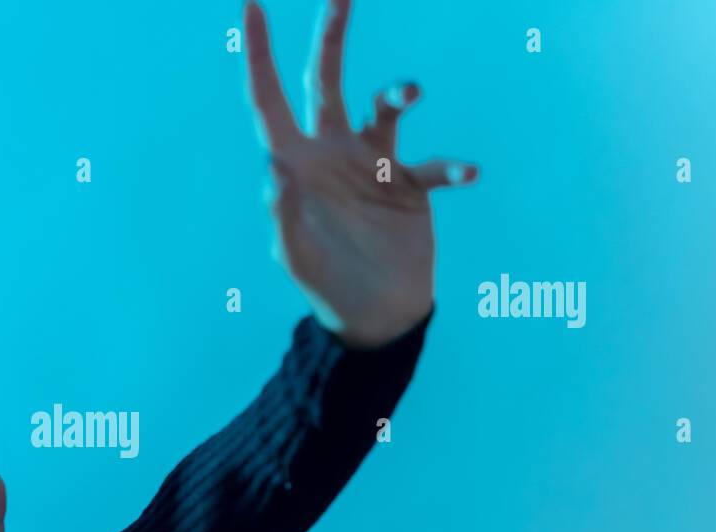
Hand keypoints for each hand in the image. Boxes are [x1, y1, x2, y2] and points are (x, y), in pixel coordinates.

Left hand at [244, 0, 478, 348]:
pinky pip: (434, 165)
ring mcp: (373, 164)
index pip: (268, 102)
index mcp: (296, 164)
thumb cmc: (325, 286)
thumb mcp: (296, 254)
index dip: (258, 57)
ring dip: (396, 93)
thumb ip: (282, 213)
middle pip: (327, 82)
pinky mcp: (411, 185)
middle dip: (330, 37)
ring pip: (384, 108)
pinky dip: (450, 166)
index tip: (250, 6)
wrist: (374, 316)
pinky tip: (465, 172)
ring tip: (408, 93)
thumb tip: (274, 168)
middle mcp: (333, 152)